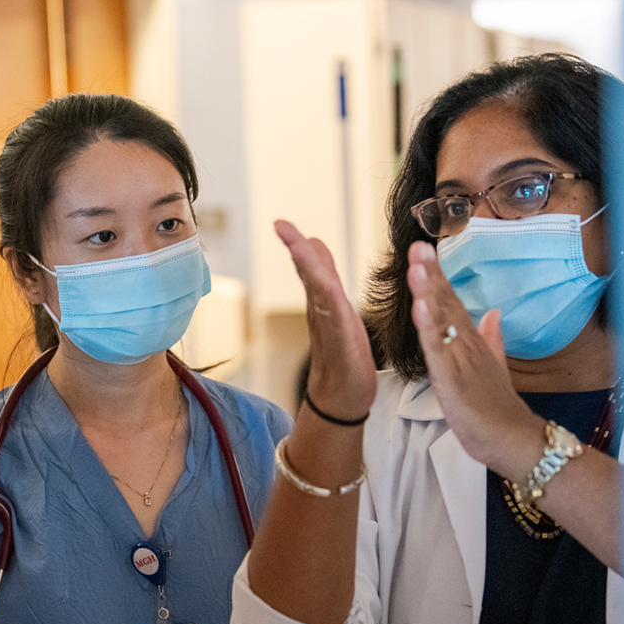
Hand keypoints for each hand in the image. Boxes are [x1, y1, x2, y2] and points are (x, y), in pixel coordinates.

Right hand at [274, 220, 375, 418]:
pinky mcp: (342, 340)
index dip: (298, 244)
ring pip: (318, 288)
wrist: (342, 399)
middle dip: (296, 247)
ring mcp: (331, 325)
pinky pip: (333, 311)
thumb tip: (316, 249)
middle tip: (281, 226)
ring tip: (294, 241)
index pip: (311, 268)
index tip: (281, 224)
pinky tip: (321, 277)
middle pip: (309, 274)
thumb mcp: (338, 314)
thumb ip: (327, 283)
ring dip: (307, 265)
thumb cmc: (342, 359)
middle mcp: (323, 311)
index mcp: (324, 303)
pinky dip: (325, 291)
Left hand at [406, 241, 540, 472]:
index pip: (451, 302)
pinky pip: (439, 351)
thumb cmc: (496, 406)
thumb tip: (493, 314)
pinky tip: (420, 309)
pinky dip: (430, 329)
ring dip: (429, 292)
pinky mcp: (454, 380)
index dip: (437, 276)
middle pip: (446, 303)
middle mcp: (466, 345)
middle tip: (418, 245)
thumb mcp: (492, 367)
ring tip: (417, 266)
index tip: (423, 250)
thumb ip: (491, 339)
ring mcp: (461, 360)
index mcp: (470, 341)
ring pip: (442, 321)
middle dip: (431, 274)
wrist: (512, 439)